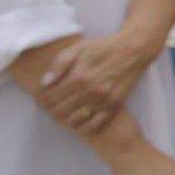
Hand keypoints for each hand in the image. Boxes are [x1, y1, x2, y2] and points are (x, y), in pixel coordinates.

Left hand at [38, 32, 155, 129]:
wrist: (133, 50)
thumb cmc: (102, 47)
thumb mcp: (78, 48)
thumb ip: (59, 64)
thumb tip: (45, 83)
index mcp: (78, 77)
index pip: (51, 97)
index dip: (42, 99)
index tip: (41, 97)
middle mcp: (90, 92)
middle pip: (60, 111)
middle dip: (50, 110)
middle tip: (50, 106)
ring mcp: (103, 100)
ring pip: (74, 120)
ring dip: (64, 119)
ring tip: (63, 112)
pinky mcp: (114, 106)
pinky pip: (94, 124)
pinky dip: (83, 126)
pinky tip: (79, 120)